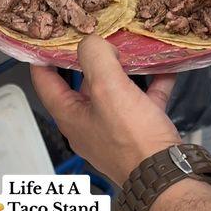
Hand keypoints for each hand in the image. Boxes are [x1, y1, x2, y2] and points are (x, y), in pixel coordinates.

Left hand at [31, 35, 179, 185]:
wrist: (168, 176)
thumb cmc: (132, 137)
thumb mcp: (107, 90)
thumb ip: (95, 57)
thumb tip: (94, 42)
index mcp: (70, 115)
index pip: (44, 81)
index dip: (43, 56)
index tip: (49, 36)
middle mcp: (87, 123)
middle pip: (81, 84)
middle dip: (89, 58)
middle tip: (98, 35)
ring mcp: (113, 128)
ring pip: (114, 91)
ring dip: (122, 70)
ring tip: (130, 48)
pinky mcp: (138, 131)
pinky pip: (141, 100)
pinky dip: (150, 84)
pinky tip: (165, 68)